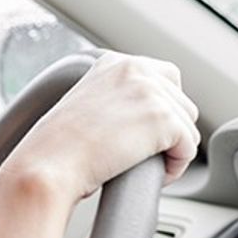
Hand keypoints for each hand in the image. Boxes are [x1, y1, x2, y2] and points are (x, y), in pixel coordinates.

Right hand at [0, 51, 200, 200]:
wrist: (49, 164)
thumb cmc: (57, 146)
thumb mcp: (85, 105)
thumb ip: (115, 98)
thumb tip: (141, 118)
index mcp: (114, 63)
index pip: (165, 77)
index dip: (161, 107)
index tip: (144, 131)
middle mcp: (135, 69)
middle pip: (182, 102)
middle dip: (169, 131)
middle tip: (144, 153)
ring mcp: (152, 92)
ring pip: (188, 127)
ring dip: (172, 150)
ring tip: (143, 165)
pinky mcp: (164, 119)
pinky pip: (188, 149)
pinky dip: (175, 168)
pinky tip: (151, 174)